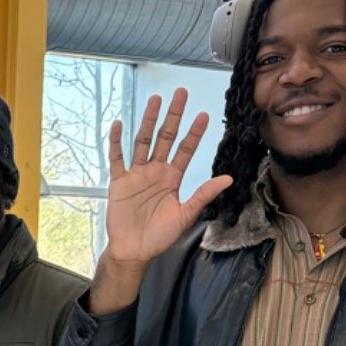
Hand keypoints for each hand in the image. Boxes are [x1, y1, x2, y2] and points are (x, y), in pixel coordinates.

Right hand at [94, 91, 232, 313]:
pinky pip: (117, 158)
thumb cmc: (159, 237)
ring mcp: (137, 174)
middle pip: (165, 137)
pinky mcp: (119, 182)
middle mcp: (155, 171)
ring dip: (148, 120)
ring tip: (155, 100)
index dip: (195, 133)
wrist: (133, 251)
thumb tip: (228, 179)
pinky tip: (119, 125)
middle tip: (181, 93)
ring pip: (143, 141)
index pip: (185, 150)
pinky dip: (117, 142)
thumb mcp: (185, 215)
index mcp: (172, 178)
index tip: (204, 115)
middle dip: (173, 116)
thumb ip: (203, 195)